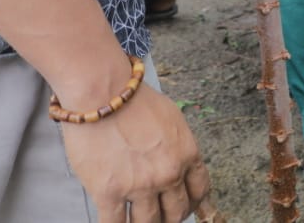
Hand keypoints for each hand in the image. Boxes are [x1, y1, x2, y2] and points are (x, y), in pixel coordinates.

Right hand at [62, 84, 211, 222]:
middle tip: (161, 217)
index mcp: (187, 154)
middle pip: (176, 212)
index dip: (194, 203)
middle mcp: (168, 174)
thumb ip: (178, 146)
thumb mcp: (173, 120)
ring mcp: (140, 186)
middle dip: (170, 217)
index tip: (189, 208)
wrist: (103, 94)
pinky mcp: (109, 192)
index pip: (200, 190)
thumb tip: (179, 162)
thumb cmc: (135, 101)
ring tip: (138, 222)